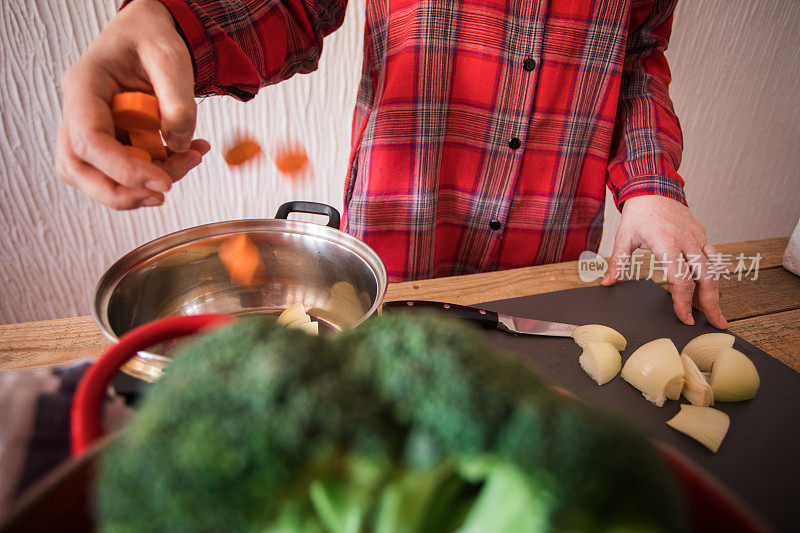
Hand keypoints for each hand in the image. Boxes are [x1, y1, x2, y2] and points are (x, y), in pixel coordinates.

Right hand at [56, 0, 208, 209]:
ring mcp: (91, 129)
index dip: (123, 170)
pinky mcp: (110, 141)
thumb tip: (179, 144)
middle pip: (77, 169)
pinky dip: (157, 173)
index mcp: (84, 85)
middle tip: (164, 192)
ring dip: (143, 185)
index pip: (88, 141)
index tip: (163, 183)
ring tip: (189, 160)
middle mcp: (79, 111)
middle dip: (122, 192)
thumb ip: (178, 100)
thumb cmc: (151, 37)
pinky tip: (187, 154)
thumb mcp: (171, 57)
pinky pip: (124, 170)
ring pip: (98, 177)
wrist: (150, 34)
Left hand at [601, 195, 727, 328]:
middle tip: (716, 323)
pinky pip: (714, 258)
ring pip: (715, 269)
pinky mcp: (702, 235)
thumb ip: (617, 263)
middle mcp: (687, 242)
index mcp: (667, 244)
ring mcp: (698, 238)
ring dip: (717, 292)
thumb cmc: (638, 212)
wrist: (653, 186)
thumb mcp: (623, 237)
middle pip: (706, 278)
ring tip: (714, 311)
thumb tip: (606, 283)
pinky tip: (712, 289)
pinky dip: (715, 275)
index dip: (684, 303)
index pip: (680, 281)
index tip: (684, 318)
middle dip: (711, 303)